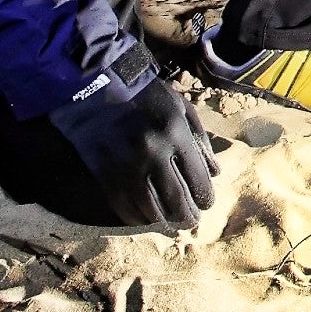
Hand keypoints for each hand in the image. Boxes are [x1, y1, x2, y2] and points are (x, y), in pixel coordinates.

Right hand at [53, 72, 215, 228]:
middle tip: (191, 222)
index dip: (204, 198)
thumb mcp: (181, 108)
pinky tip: (144, 218)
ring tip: (170, 223)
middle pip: (176, 200)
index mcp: (175, 134)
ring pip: (150, 208)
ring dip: (163, 221)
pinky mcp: (104, 173)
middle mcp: (153, 153)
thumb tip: (215, 173)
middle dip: (187, 217)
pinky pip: (123, 206)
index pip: (197, 179)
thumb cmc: (146, 95)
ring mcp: (127, 166)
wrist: (96, 88)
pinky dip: (136, 217)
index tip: (206, 204)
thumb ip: (200, 140)